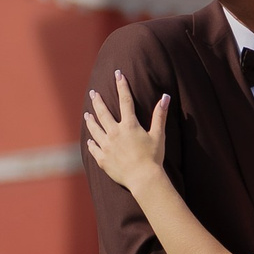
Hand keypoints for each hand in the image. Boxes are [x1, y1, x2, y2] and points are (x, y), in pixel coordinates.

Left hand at [84, 69, 167, 192]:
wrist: (143, 179)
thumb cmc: (153, 157)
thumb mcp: (158, 134)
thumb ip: (160, 115)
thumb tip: (166, 96)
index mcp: (129, 125)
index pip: (125, 100)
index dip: (122, 86)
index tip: (118, 74)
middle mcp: (114, 133)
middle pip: (103, 113)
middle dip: (98, 101)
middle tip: (93, 93)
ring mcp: (106, 146)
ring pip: (95, 130)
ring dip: (91, 121)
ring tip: (87, 115)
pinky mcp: (102, 159)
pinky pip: (94, 149)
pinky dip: (92, 143)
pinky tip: (90, 140)